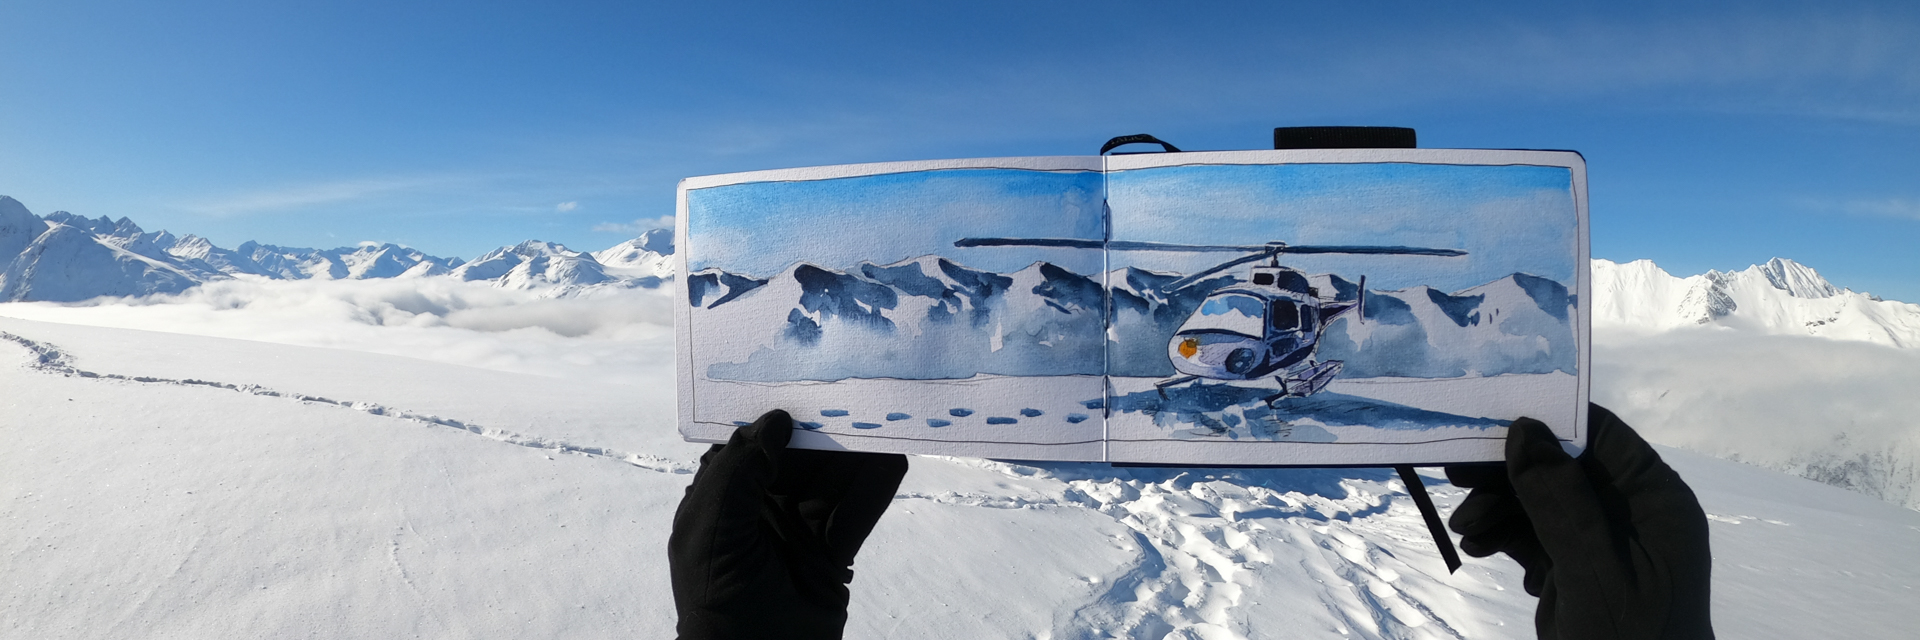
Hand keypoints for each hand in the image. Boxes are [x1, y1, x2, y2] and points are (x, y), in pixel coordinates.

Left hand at [669, 410, 908, 639]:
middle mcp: (761, 509)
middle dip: (825, 429)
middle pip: (800, 457)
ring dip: (857, 452)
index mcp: (723, 499)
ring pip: (833, 480)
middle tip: (854, 391)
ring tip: (883, 416)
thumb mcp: (711, 525)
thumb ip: (738, 469)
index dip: (773, 415)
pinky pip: (857, 512)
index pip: (750, 445)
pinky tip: (893, 457)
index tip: (800, 379)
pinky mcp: (831, 553)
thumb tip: (775, 421)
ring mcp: (798, 530)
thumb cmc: (717, 592)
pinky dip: (875, 486)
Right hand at [1446, 405, 1713, 638]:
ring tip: (1464, 529)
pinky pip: (1531, 535)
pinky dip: (1501, 536)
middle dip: (1508, 471)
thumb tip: (1524, 430)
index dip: (1548, 421)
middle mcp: (1628, 512)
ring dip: (1496, 507)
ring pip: (1539, 500)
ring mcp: (1599, 542)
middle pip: (1560, 465)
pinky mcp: (1573, 570)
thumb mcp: (1594, 573)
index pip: (1600, 435)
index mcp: (1654, 501)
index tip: (1491, 420)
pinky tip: (1476, 548)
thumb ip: (1560, 503)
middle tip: (1456, 474)